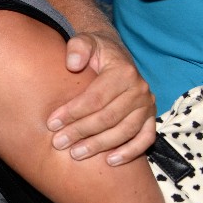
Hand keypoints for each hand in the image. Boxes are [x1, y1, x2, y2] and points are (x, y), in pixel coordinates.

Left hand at [46, 31, 156, 164]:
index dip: (72, 112)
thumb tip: (71, 64)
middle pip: (108, 118)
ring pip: (125, 131)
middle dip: (81, 132)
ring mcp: (147, 106)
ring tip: (76, 154)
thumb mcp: (85, 41)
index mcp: (123, 72)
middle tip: (59, 143)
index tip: (52, 123)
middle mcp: (139, 90)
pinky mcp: (151, 118)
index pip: (95, 98)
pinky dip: (130, 152)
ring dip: (100, 146)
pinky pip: (145, 139)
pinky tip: (110, 161)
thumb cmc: (95, 51)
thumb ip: (77, 48)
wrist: (114, 54)